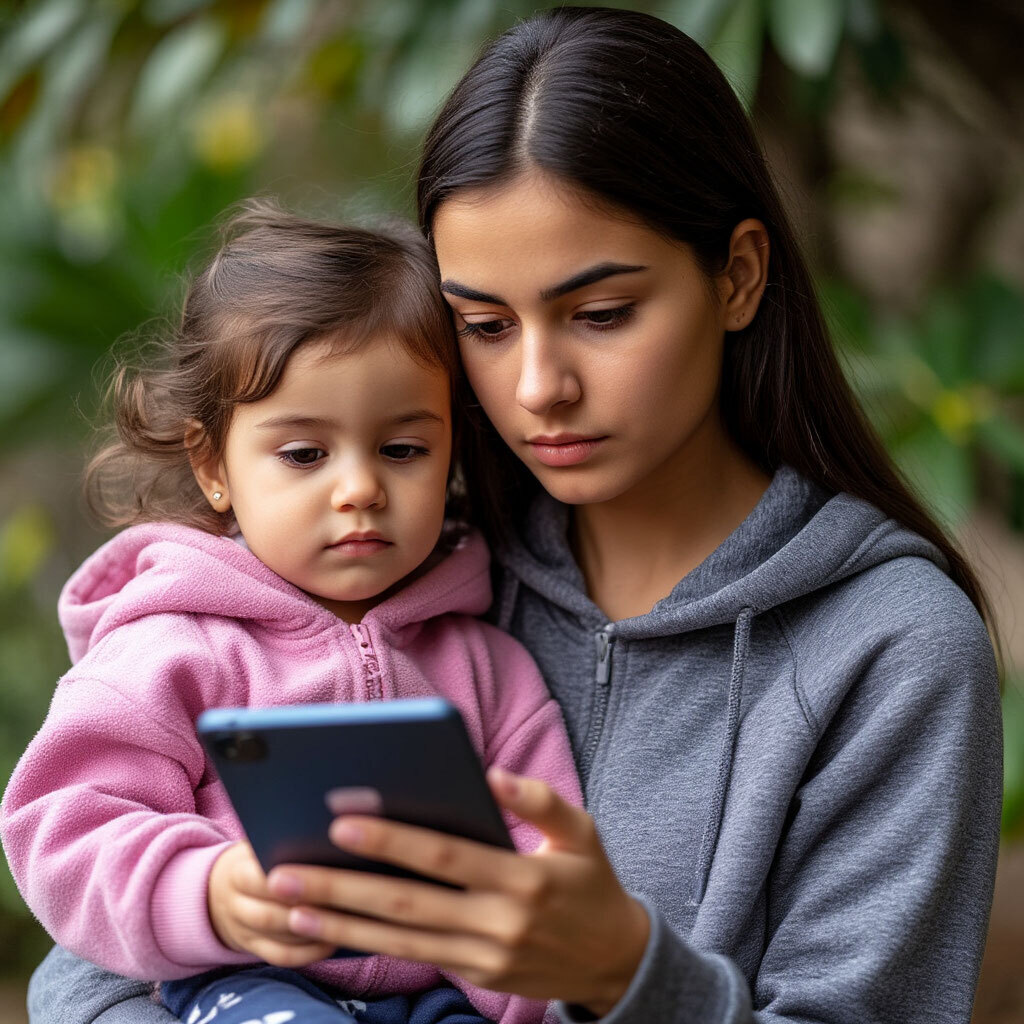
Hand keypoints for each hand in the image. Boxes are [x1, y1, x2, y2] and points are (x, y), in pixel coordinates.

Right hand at [208, 841, 336, 966]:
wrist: (219, 889)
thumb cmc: (255, 858)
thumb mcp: (258, 844)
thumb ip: (283, 844)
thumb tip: (323, 841)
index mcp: (235, 874)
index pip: (257, 880)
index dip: (288, 881)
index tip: (320, 876)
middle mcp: (235, 906)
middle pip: (268, 916)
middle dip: (304, 911)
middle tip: (338, 903)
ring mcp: (243, 932)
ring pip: (277, 939)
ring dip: (310, 933)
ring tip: (342, 922)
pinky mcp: (256, 949)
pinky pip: (282, 956)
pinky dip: (307, 952)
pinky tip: (332, 941)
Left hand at [265, 769, 649, 1015]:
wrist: (616, 961)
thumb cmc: (592, 882)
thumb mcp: (582, 832)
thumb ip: (538, 800)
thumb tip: (491, 773)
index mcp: (521, 879)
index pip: (444, 856)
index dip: (392, 840)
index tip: (341, 822)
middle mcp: (498, 923)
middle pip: (407, 904)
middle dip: (342, 888)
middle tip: (286, 872)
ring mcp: (485, 958)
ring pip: (400, 940)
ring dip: (341, 925)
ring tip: (290, 906)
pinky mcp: (478, 978)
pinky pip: (415, 958)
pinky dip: (369, 945)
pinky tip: (329, 931)